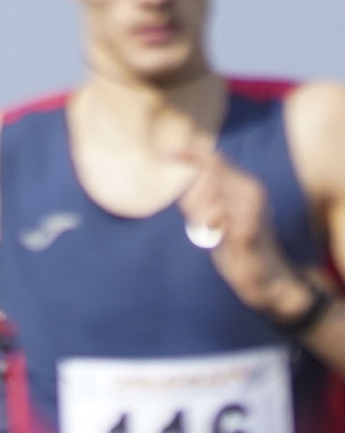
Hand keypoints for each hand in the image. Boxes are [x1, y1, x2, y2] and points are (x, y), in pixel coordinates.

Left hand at [177, 145, 304, 314]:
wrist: (266, 277)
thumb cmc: (238, 247)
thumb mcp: (218, 219)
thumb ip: (204, 200)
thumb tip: (184, 185)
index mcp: (246, 186)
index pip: (216, 161)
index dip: (190, 155)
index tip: (166, 155)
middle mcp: (252, 192)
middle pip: (206, 177)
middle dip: (192, 199)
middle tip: (200, 222)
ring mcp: (252, 210)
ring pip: (208, 197)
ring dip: (198, 215)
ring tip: (211, 232)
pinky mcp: (247, 230)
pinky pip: (216, 217)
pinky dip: (207, 225)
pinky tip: (216, 235)